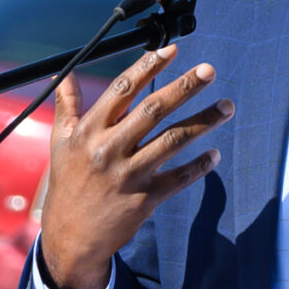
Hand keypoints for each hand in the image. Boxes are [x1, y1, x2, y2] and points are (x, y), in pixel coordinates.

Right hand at [36, 45, 232, 288]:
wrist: (70, 239)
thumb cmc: (67, 185)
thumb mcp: (61, 143)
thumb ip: (67, 107)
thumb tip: (62, 76)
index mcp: (90, 131)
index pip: (123, 90)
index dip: (148, 67)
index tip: (171, 50)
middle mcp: (110, 149)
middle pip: (153, 110)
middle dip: (184, 88)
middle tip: (210, 71)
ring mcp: (129, 175)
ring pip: (173, 141)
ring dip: (203, 122)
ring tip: (227, 106)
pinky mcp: (145, 200)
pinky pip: (179, 178)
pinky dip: (199, 166)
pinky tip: (215, 154)